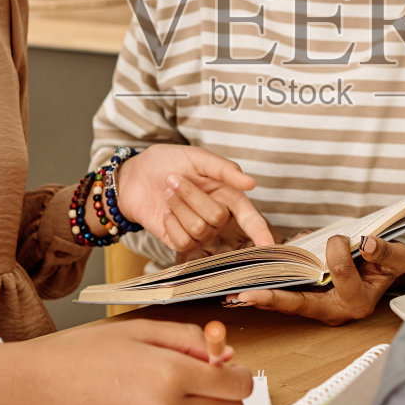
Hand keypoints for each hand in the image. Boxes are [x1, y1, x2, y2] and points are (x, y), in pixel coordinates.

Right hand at [0, 320, 252, 404]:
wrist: (38, 389)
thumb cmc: (83, 352)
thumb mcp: (140, 330)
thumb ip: (189, 339)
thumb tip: (227, 353)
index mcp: (170, 374)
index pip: (236, 385)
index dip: (236, 373)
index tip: (226, 365)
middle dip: (225, 393)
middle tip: (203, 377)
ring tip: (182, 395)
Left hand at [116, 145, 274, 252]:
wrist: (135, 174)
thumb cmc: (168, 162)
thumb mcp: (198, 158)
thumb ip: (225, 170)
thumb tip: (252, 184)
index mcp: (228, 196)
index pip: (250, 219)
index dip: (261, 233)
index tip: (269, 246)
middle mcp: (217, 217)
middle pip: (217, 218)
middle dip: (192, 195)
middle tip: (175, 179)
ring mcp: (199, 232)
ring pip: (199, 229)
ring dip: (179, 206)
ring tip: (168, 192)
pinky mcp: (179, 242)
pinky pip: (183, 240)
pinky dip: (170, 222)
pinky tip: (165, 212)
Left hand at [231, 235, 404, 324]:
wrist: (385, 271)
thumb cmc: (390, 264)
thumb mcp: (399, 257)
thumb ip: (386, 252)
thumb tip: (366, 244)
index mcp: (357, 301)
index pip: (338, 271)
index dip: (338, 249)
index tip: (349, 237)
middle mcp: (335, 311)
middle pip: (299, 305)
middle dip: (272, 298)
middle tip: (246, 295)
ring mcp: (319, 308)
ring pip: (287, 303)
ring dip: (263, 295)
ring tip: (238, 292)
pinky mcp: (308, 301)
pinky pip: (286, 295)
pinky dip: (269, 286)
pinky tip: (250, 280)